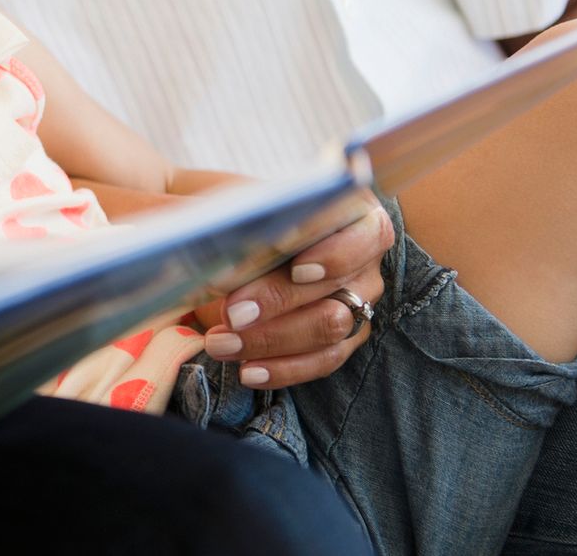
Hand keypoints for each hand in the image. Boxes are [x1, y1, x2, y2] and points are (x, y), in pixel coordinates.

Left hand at [196, 192, 391, 389]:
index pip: (357, 229)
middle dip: (279, 300)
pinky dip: (283, 368)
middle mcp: (364, 253)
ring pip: (330, 326)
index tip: (296, 269)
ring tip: (221, 343)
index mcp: (350, 208)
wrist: (234, 240)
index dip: (332, 252)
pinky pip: (324, 359)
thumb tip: (213, 236)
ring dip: (273, 339)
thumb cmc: (238, 214)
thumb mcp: (231, 205)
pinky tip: (247, 370)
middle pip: (336, 284)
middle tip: (233, 312)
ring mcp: (359, 297)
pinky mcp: (345, 335)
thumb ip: (228, 218)